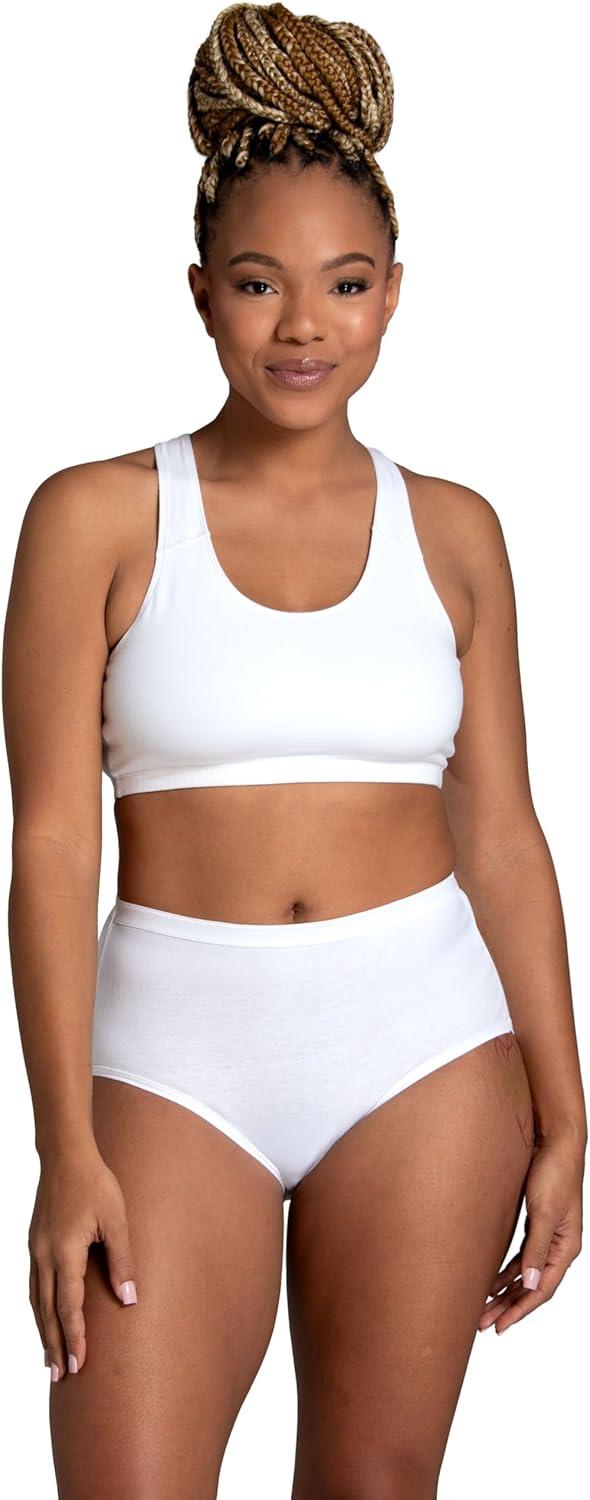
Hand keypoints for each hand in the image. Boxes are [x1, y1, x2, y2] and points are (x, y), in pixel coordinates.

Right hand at [28, 1140, 138, 1379]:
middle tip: (59, 1375)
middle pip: (47, 1312)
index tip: (78, 1365)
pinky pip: (34, 1285)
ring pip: (37, 1301)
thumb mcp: (116, 1219)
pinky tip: (45, 1317)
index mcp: (65, 1253)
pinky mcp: (34, 1243)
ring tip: (49, 1357)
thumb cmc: (95, 1184)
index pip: (69, 1307)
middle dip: (54, 1345)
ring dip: (43, 1330)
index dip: (74, 1338)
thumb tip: (129, 1300)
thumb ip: (122, 1260)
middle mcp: (44, 1256)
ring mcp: (36, 1250)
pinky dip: (38, 1308)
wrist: (65, 1155)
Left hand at [478, 1134, 584, 1335]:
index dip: (520, 1310)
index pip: (542, 1290)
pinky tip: (489, 1280)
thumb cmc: (554, 1173)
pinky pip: (520, 1257)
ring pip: (524, 1274)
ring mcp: (546, 1236)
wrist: (554, 1141)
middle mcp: (558, 1246)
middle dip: (508, 1306)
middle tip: (482, 1324)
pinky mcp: (535, 1224)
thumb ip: (537, 1249)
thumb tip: (531, 1285)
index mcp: (566, 1248)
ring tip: (482, 1308)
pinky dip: (506, 1271)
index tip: (499, 1326)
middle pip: (532, 1286)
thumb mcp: (545, 1212)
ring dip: (505, 1291)